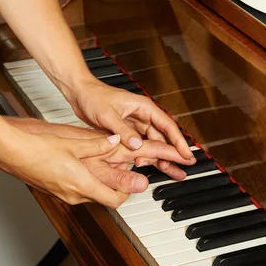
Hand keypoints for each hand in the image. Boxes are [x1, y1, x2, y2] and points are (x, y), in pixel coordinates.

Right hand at [4, 118, 195, 207]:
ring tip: (111, 167)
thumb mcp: (73, 142)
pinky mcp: (54, 190)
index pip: (116, 199)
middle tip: (129, 173)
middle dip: (119, 187)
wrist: (7, 150)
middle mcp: (73, 194)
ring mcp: (62, 194)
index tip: (137, 181)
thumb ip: (98, 144)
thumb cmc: (35, 146)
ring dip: (103, 184)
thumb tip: (116, 140)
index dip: (130, 191)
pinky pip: (78, 191)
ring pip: (92, 194)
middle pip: (106, 199)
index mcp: (81, 184)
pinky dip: (88, 182)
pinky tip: (87, 167)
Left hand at [66, 77, 193, 179]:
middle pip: (163, 138)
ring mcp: (136, 125)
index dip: (179, 142)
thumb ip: (123, 131)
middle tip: (181, 170)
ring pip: (153, 144)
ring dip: (158, 158)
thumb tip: (137, 145)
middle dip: (172, 154)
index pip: (167, 126)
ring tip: (169, 172)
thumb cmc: (93, 96)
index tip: (186, 155)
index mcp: (144, 108)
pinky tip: (148, 166)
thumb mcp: (108, 115)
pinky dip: (145, 156)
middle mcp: (143, 116)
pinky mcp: (127, 132)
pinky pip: (140, 146)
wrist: (79, 93)